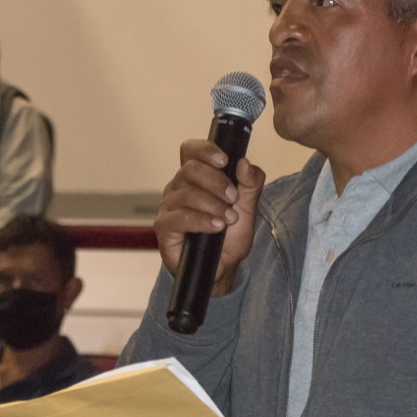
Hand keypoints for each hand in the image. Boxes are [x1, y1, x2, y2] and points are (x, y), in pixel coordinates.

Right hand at [154, 139, 264, 295]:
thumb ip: (251, 183)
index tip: (224, 160)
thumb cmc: (230, 236)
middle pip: (190, 169)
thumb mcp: (249, 207)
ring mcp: (169, 206)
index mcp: (196, 177)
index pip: (190, 150)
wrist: (223, 267)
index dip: (205, 150)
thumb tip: (245, 163)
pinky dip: (201, 220)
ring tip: (228, 219)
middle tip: (233, 198)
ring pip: (187, 193)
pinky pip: (179, 217)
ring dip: (213, 205)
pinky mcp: (164, 227)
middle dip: (217, 182)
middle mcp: (178, 187)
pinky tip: (216, 226)